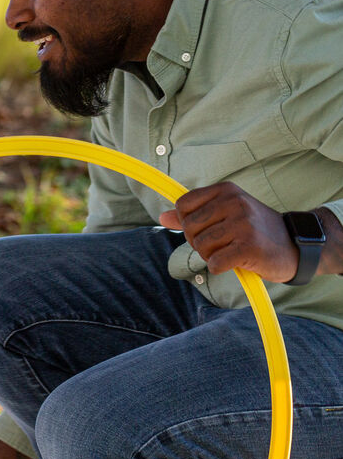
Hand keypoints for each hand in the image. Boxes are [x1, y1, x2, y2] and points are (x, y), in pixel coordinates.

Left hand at [157, 182, 297, 281]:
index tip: (209, 227)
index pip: (183, 205)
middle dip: (200, 241)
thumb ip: (194, 214)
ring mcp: (243, 224)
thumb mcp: (226, 214)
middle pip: (189, 228)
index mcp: (226, 190)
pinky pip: (214, 263)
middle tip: (224, 242)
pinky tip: (237, 261)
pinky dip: (221, 267)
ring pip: (200, 246)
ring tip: (233, 250)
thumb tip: (162, 216)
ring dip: (212, 255)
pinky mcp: (249, 247)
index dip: (189, 222)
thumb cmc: (255, 230)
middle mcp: (235, 203)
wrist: (296, 247)